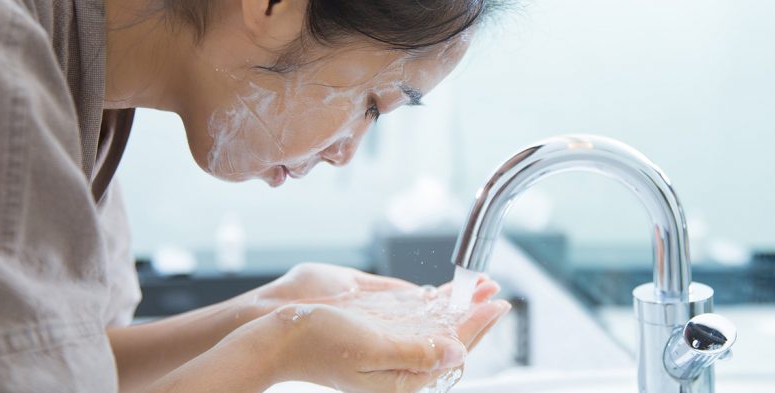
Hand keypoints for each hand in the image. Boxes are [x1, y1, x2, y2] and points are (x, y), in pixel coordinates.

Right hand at [222, 289, 510, 392]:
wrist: (276, 337)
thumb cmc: (316, 345)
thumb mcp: (371, 348)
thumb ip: (417, 352)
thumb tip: (457, 352)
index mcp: (402, 376)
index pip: (454, 348)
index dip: (479, 323)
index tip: (498, 303)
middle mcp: (400, 364)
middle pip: (450, 338)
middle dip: (475, 314)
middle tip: (497, 293)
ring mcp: (389, 347)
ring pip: (435, 327)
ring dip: (459, 307)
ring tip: (479, 290)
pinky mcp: (376, 333)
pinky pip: (414, 320)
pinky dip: (433, 305)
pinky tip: (444, 297)